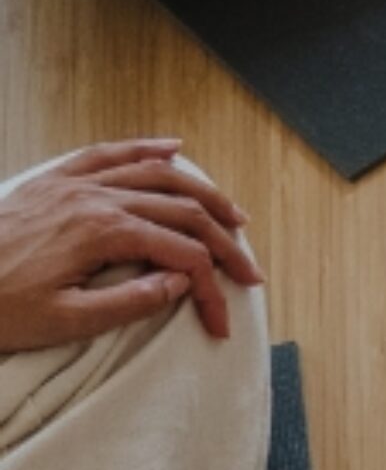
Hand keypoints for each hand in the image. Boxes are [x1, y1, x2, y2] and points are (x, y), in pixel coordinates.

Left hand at [0, 139, 261, 351]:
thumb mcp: (66, 321)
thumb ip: (131, 301)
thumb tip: (181, 282)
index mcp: (102, 233)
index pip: (182, 254)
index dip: (212, 288)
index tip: (220, 321)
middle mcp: (94, 199)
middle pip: (181, 211)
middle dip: (224, 243)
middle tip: (248, 270)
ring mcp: (73, 185)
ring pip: (156, 175)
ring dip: (202, 192)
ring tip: (233, 215)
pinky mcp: (53, 182)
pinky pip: (106, 153)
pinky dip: (145, 148)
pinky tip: (173, 149)